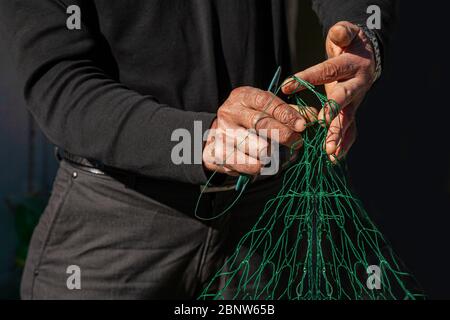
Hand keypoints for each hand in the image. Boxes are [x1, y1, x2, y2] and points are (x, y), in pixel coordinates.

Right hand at [203, 86, 315, 175]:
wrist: (219, 137)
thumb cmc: (250, 121)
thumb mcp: (266, 110)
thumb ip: (289, 112)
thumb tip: (313, 117)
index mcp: (242, 96)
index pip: (266, 102)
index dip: (287, 114)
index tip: (303, 125)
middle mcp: (229, 112)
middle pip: (261, 124)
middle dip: (284, 135)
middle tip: (298, 143)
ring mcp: (222, 133)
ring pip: (255, 147)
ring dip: (273, 154)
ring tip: (279, 155)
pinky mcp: (219, 153)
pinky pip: (245, 164)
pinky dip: (259, 167)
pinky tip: (265, 165)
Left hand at [282, 21, 375, 160]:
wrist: (368, 57)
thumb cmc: (351, 45)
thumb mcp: (348, 33)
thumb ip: (343, 32)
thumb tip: (337, 32)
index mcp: (352, 66)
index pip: (328, 71)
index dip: (308, 78)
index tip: (287, 86)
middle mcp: (356, 86)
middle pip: (345, 101)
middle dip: (335, 116)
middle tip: (323, 126)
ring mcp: (356, 102)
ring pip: (349, 120)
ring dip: (339, 137)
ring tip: (330, 154)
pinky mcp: (352, 112)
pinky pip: (349, 130)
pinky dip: (343, 145)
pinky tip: (333, 159)